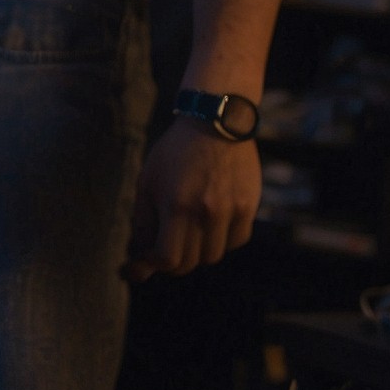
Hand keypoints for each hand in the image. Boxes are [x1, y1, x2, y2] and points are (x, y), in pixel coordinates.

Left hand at [125, 122, 261, 280]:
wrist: (215, 125)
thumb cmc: (174, 154)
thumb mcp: (147, 182)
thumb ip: (143, 222)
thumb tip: (140, 259)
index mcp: (176, 206)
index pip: (168, 259)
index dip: (154, 264)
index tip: (145, 259)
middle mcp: (206, 212)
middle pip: (190, 262)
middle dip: (173, 261)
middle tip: (165, 247)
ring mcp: (231, 211)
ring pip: (213, 256)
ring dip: (197, 252)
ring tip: (187, 232)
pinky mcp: (249, 207)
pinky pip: (235, 242)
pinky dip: (221, 241)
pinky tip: (211, 225)